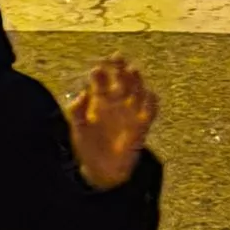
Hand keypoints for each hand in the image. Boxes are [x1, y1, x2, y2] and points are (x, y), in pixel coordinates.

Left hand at [67, 57, 156, 189]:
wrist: (102, 171)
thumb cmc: (88, 146)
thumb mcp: (78, 129)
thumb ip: (77, 112)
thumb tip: (82, 93)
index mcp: (99, 99)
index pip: (101, 79)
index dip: (100, 72)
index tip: (97, 68)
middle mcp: (116, 101)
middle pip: (121, 78)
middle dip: (119, 67)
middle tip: (117, 58)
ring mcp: (130, 111)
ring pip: (136, 89)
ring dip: (135, 80)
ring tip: (132, 70)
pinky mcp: (141, 125)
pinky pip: (150, 110)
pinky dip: (152, 102)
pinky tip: (149, 95)